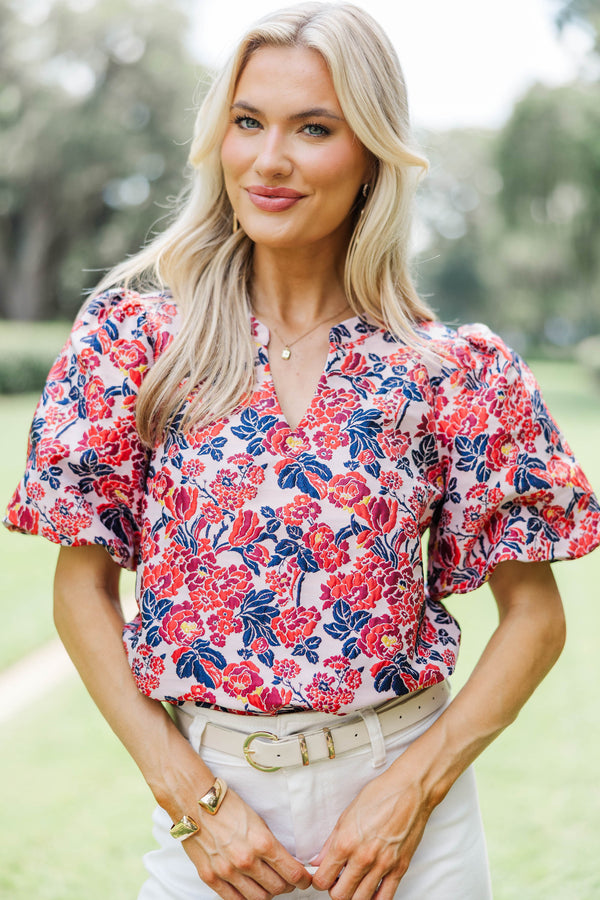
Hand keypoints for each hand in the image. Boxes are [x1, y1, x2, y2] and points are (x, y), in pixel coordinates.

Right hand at [182, 787, 312, 899]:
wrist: (194, 801)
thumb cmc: (227, 806)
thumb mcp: (257, 820)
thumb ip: (270, 844)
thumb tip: (284, 860)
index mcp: (261, 842)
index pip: (292, 872)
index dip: (303, 879)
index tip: (305, 879)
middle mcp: (246, 860)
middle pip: (278, 888)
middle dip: (287, 885)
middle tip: (287, 880)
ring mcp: (227, 872)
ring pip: (259, 898)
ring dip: (268, 893)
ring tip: (268, 884)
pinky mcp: (210, 877)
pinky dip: (246, 899)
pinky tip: (250, 890)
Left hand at [311, 761, 431, 899]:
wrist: (410, 790)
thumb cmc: (381, 795)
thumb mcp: (347, 814)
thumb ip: (331, 841)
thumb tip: (319, 859)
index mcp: (346, 841)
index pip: (323, 879)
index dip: (320, 880)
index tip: (323, 876)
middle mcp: (363, 857)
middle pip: (340, 895)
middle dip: (335, 890)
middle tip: (338, 880)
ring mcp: (383, 865)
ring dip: (353, 895)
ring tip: (354, 883)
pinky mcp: (400, 868)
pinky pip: (385, 898)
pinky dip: (374, 898)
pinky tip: (371, 889)